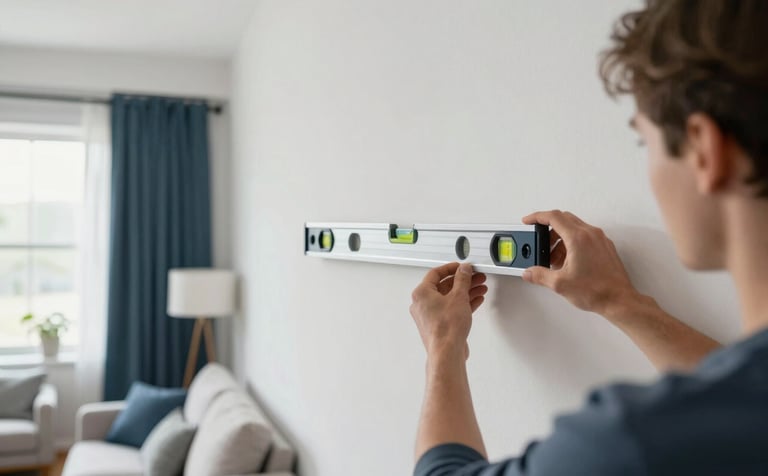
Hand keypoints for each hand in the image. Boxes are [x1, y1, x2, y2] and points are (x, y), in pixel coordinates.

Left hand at [410, 262, 487, 358]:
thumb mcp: (458, 296)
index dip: (451, 268)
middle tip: (475, 276)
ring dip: (466, 291)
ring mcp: (430, 315)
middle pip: (445, 286)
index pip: (436, 273)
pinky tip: (476, 299)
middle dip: (463, 281)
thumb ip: (462, 279)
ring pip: (450, 298)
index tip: (462, 266)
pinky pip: (451, 309)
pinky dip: (463, 303)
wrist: (447, 352)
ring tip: (480, 287)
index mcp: (421, 293)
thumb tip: (464, 270)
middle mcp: (422, 304)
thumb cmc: (446, 328)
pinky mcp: (439, 325)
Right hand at [522, 210, 637, 316]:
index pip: (553, 217)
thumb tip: (529, 272)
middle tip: (541, 243)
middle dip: (548, 229)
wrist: (619, 300)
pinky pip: (584, 236)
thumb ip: (540, 275)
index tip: (529, 220)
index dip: (537, 216)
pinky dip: (572, 243)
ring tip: (554, 257)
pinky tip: (567, 261)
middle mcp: (590, 234)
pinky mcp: (605, 247)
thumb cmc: (597, 291)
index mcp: (578, 238)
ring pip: (574, 227)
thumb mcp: (560, 284)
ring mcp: (600, 239)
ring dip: (560, 238)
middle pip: (564, 219)